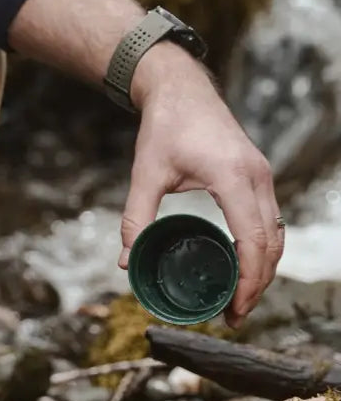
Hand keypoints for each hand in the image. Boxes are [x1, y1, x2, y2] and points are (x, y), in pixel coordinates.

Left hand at [119, 45, 284, 328]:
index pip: (253, 240)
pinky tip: (242, 264)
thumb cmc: (164, 125)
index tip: (233, 308)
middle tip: (233, 313)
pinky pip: (270, 218)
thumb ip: (136, 217)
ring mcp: (261, 173)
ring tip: (238, 296)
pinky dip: (262, 246)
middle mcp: (256, 176)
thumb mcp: (146, 172)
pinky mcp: (258, 173)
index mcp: (232, 176)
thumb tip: (125, 260)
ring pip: (276, 232)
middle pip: (271, 243)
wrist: (180, 88)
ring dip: (263, 267)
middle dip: (257, 283)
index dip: (248, 280)